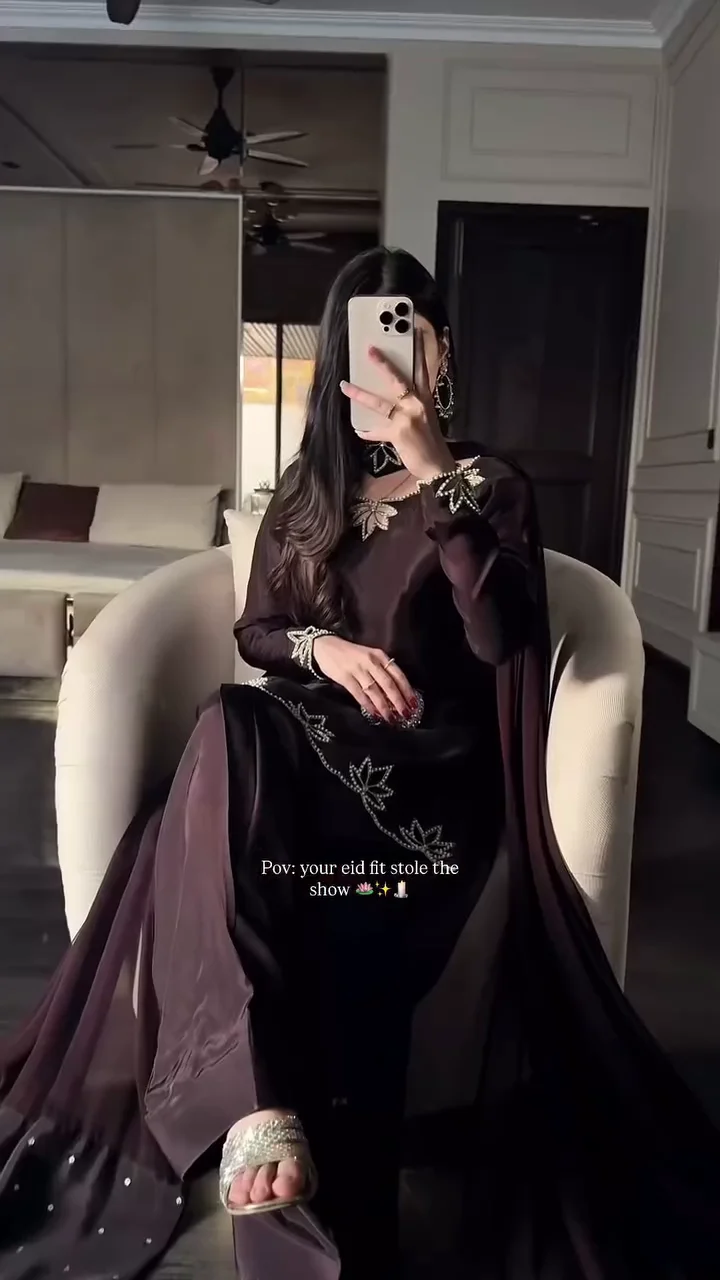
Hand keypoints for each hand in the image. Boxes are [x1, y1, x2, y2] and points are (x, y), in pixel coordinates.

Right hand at [312, 635, 417, 722]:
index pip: (398, 675)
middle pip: (389, 684)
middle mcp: (371, 662)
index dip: (407, 690)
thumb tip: (396, 693)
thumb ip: (382, 670)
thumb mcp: (370, 656)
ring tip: (391, 718)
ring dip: (385, 707)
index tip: (414, 703)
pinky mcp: (345, 677)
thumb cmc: (351, 654)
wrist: (326, 646)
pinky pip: (359, 694)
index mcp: (380, 656)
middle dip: (399, 702)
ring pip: (375, 691)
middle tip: (406, 715)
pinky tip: (374, 714)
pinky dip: (368, 705)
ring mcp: (358, 670)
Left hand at [340, 330, 455, 481]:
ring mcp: (406, 418)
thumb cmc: (431, 441)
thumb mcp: (426, 418)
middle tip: (369, 350)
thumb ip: (411, 405)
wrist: (438, 465)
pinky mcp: (397, 433)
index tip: (416, 332)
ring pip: (379, 402)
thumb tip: (392, 398)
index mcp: (425, 399)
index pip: (422, 370)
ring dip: (359, 393)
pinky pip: (376, 431)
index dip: (419, 351)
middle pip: (398, 379)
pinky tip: (358, 430)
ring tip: (344, 385)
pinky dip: (367, 432)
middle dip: (382, 364)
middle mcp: (416, 404)